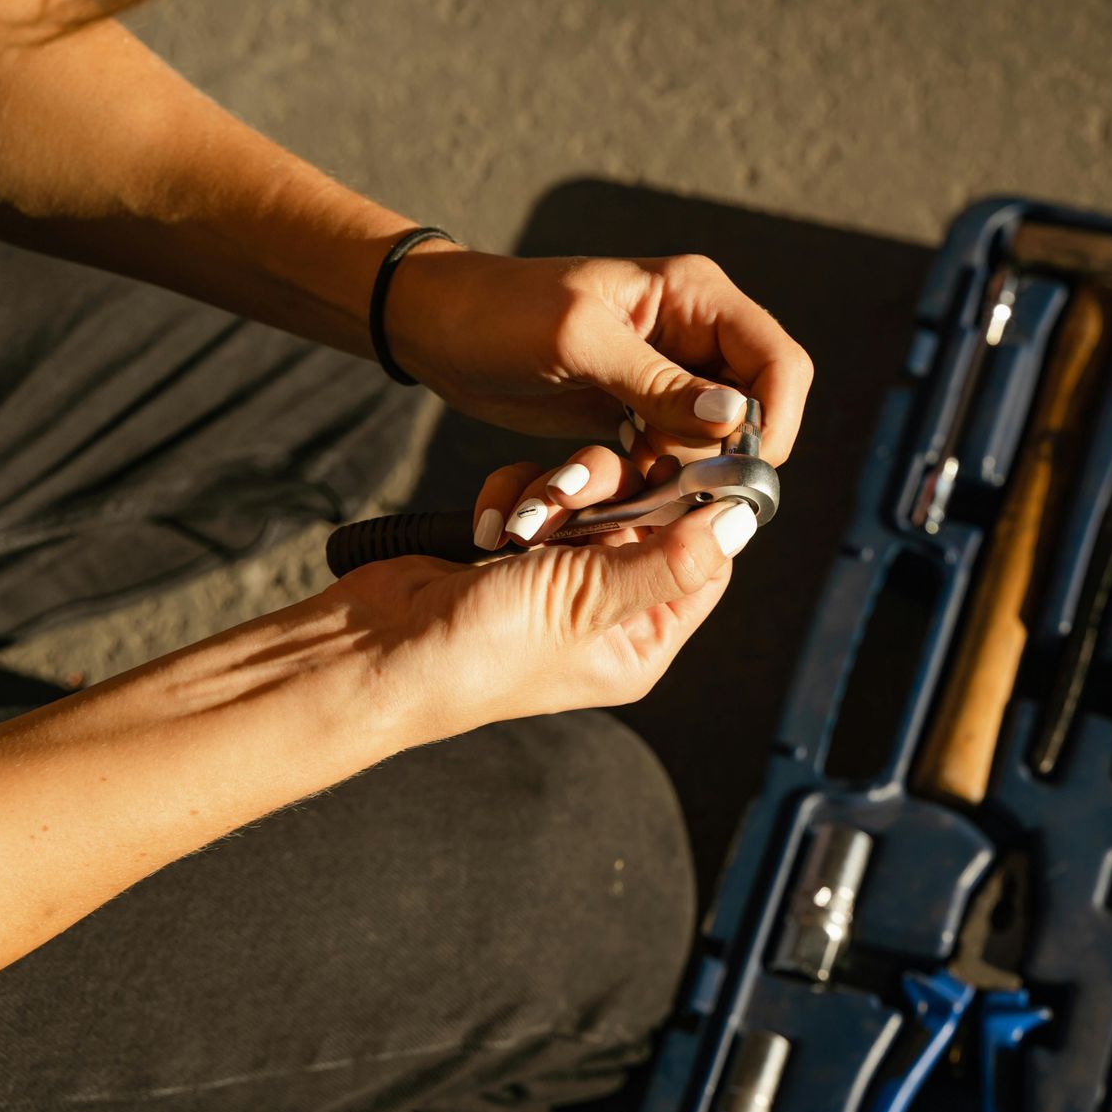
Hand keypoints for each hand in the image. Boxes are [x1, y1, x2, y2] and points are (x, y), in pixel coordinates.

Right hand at [324, 493, 756, 745]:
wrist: (372, 649)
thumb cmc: (477, 652)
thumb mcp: (586, 603)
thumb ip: (666, 560)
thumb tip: (739, 523)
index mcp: (641, 641)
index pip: (704, 563)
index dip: (699, 509)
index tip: (689, 458)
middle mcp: (608, 609)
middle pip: (650, 514)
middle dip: (610, 490)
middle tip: (573, 492)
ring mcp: (559, 573)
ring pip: (593, 491)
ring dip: (555, 491)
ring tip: (522, 522)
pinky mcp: (516, 542)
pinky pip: (540, 489)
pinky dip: (514, 494)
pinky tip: (489, 526)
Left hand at [385, 248, 812, 463]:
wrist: (435, 328)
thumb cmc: (498, 314)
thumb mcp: (576, 343)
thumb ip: (658, 383)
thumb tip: (734, 420)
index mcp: (696, 295)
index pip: (779, 363)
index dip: (775, 422)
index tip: (739, 474)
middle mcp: (696, 333)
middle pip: (759, 407)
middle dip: (727, 456)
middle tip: (676, 487)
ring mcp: (670, 374)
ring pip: (717, 441)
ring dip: (687, 472)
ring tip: (634, 484)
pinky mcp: (640, 409)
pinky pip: (675, 454)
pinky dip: (656, 477)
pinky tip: (617, 484)